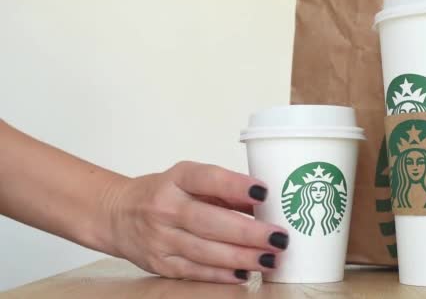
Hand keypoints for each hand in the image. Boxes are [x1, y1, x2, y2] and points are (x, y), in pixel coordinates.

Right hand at [107, 161, 288, 282]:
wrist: (117, 214)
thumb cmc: (164, 193)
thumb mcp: (190, 180)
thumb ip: (225, 190)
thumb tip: (265, 204)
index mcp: (177, 179)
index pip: (208, 179)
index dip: (236, 186)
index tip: (263, 192)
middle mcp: (165, 207)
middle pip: (209, 222)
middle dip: (248, 232)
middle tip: (278, 238)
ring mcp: (160, 237)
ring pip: (205, 251)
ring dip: (241, 257)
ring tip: (270, 259)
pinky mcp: (160, 263)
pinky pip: (195, 271)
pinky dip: (222, 274)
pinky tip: (245, 273)